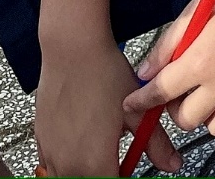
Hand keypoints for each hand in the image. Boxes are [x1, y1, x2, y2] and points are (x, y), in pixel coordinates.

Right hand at [35, 36, 174, 177]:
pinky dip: (66, 165)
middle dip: (106, 176)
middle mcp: (68, 166)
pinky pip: (51, 167)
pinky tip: (80, 145)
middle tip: (119, 163)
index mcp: (95, 163)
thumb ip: (155, 143)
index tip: (130, 170)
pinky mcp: (40, 141)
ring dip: (85, 173)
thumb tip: (173, 164)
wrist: (71, 49)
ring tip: (100, 154)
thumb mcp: (137, 110)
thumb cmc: (104, 74)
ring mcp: (50, 154)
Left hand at [124, 0, 214, 141]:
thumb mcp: (196, 8)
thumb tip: (146, 71)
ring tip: (206, 93)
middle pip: (186, 119)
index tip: (130, 104)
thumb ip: (168, 43)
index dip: (140, 101)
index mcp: (200, 59)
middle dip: (174, 108)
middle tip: (177, 89)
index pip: (160, 92)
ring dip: (205, 114)